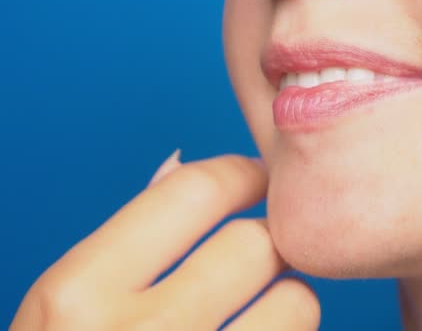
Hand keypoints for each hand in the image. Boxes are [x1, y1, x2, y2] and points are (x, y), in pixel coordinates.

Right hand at [10, 153, 320, 329]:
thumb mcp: (66, 311)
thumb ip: (124, 240)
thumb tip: (182, 165)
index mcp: (79, 295)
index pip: (194, 191)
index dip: (240, 174)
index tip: (256, 179)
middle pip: (256, 243)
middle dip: (266, 242)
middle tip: (257, 256)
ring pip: (296, 303)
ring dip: (288, 301)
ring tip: (259, 316)